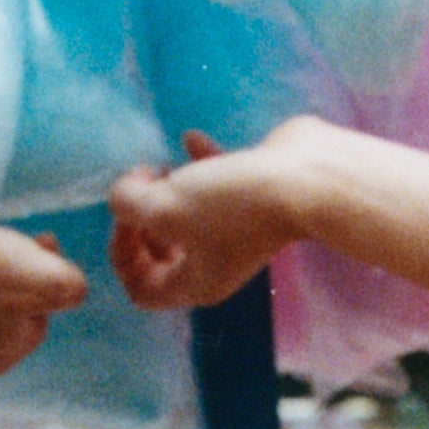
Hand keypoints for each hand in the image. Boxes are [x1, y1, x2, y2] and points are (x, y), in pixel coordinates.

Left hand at [106, 129, 325, 317]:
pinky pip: (214, 184)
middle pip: (160, 256)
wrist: (306, 180)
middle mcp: (215, 265)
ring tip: (165, 166)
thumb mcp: (162, 206)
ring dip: (167, 192)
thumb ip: (125, 203)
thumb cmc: (231, 204)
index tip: (128, 217)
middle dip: (142, 222)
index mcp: (195, 284)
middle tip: (145, 188)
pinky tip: (191, 139)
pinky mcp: (251, 197)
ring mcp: (236, 232)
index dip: (122, 255)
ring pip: (185, 219)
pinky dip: (198, 164)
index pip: (141, 289)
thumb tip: (126, 192)